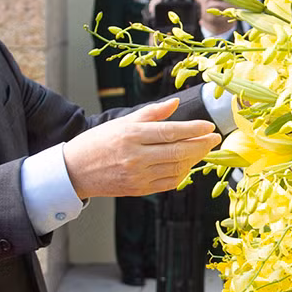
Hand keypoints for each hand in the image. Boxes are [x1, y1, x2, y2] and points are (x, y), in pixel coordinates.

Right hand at [64, 98, 219, 198]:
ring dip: (194, 159)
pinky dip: (182, 174)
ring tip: (202, 150)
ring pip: (177, 168)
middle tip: (214, 139)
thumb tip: (175, 103)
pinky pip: (169, 182)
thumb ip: (151, 113)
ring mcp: (138, 175)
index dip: (194, 130)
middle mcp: (136, 156)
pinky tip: (187, 165)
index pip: (171, 132)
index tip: (209, 127)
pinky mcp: (139, 189)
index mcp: (132, 135)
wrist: (76, 170)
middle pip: (178, 151)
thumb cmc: (99, 142)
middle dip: (201, 145)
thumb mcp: (123, 122)